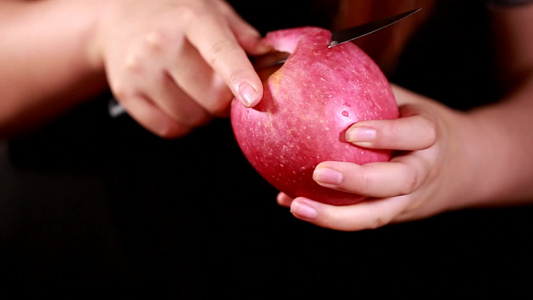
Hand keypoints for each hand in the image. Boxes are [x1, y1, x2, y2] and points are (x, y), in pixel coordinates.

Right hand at [92, 0, 267, 137]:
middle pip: (212, 98)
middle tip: (216, 83)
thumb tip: (274, 61)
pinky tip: (176, 98)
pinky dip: (181, 122)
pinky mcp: (126, 92)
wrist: (120, 15)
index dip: (239, 77)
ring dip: (202, 112)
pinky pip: (169, 129)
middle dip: (223, 99)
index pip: (220, 52)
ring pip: (192, 118)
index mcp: (191, 20)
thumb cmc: (174, 15)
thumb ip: (244, 37)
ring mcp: (140, 69)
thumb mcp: (212, 11)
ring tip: (191, 87)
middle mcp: (161, 43)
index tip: (253, 96)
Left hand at [277, 85, 478, 230]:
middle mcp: (423, 172)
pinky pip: (360, 220)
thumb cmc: (417, 126)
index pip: (416, 133)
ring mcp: (409, 200)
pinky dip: (326, 215)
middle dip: (359, 180)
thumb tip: (313, 74)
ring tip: (296, 205)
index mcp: (430, 137)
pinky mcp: (392, 215)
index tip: (351, 132)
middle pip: (398, 182)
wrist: (460, 166)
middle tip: (319, 172)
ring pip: (377, 215)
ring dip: (335, 215)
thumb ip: (374, 94)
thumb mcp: (406, 104)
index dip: (387, 133)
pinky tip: (289, 202)